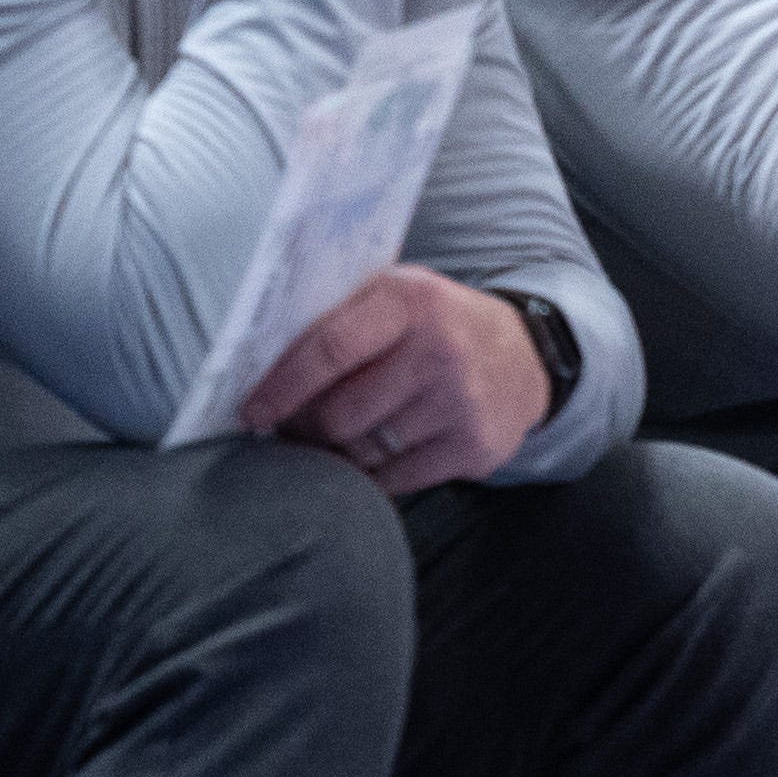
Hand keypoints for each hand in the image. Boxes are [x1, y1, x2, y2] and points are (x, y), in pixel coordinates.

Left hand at [241, 266, 546, 495]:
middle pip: (339, 413)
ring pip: (362, 451)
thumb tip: (256, 357)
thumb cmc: (439, 326)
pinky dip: (370, 475)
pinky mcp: (473, 448)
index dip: (282, 386)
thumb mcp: (399, 296)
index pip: (330, 348)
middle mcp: (441, 350)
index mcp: (412, 301)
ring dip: (334, 452)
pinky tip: (370, 455)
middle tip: (292, 427)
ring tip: (331, 438)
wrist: (527, 359)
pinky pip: (393, 480)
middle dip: (305, 427)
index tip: (251, 411)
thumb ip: (340, 315)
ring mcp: (460, 404)